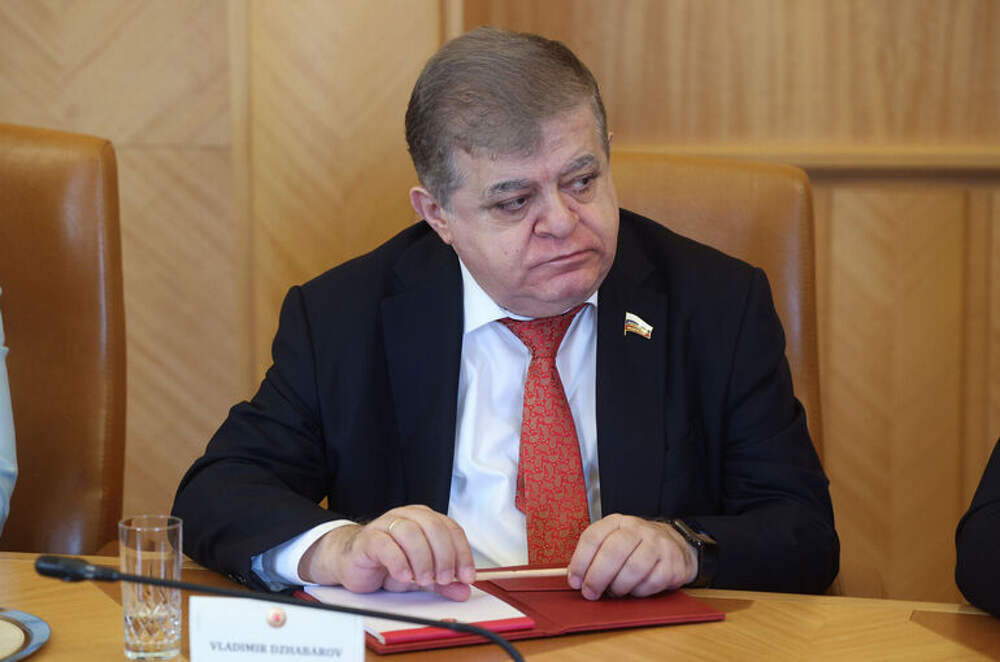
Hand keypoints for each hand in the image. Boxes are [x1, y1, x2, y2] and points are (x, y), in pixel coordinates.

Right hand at [298, 505, 476, 600]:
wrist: (353, 562)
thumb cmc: (388, 563)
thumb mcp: (421, 575)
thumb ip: (443, 583)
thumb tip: (463, 590)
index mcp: (425, 520)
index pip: (451, 529)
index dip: (462, 553)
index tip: (466, 576)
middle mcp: (408, 517)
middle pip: (433, 528)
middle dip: (443, 556)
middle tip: (444, 578)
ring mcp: (387, 525)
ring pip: (410, 533)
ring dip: (422, 559)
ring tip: (424, 579)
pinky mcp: (369, 538)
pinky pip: (386, 545)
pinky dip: (399, 562)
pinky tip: (404, 576)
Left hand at [567, 514, 696, 599]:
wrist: (674, 546)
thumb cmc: (636, 548)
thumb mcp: (613, 542)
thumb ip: (594, 556)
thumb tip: (575, 578)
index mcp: (617, 522)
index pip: (593, 537)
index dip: (580, 562)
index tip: (575, 581)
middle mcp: (638, 529)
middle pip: (613, 552)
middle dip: (597, 577)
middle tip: (590, 593)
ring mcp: (658, 544)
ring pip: (633, 568)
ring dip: (619, 586)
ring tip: (615, 592)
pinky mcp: (672, 563)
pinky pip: (652, 582)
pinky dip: (639, 592)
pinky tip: (635, 590)